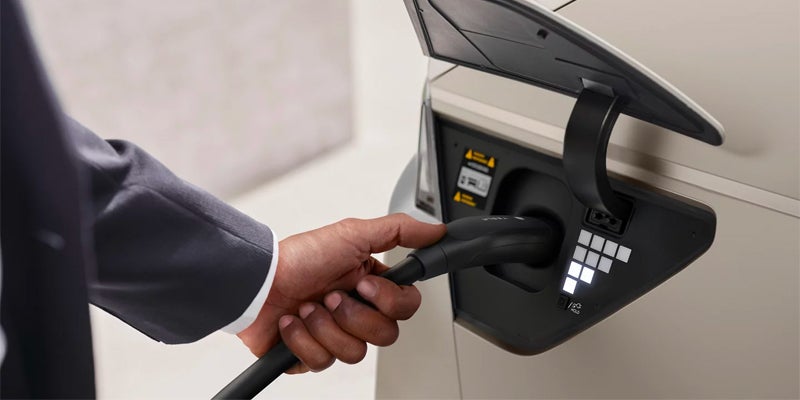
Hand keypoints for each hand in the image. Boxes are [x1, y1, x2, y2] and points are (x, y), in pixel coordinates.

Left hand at [237, 213, 445, 372]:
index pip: (406, 306)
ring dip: (325, 326)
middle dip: (353, 315)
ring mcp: (334, 335)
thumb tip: (435, 229)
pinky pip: (322, 362)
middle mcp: (355, 311)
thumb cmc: (299, 257)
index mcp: (370, 284)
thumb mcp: (352, 233)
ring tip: (307, 307)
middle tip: (330, 295)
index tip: (366, 284)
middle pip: (386, 334)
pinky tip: (292, 322)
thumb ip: (398, 230)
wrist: (255, 284)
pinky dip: (302, 339)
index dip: (390, 300)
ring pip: (355, 352)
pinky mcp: (311, 355)